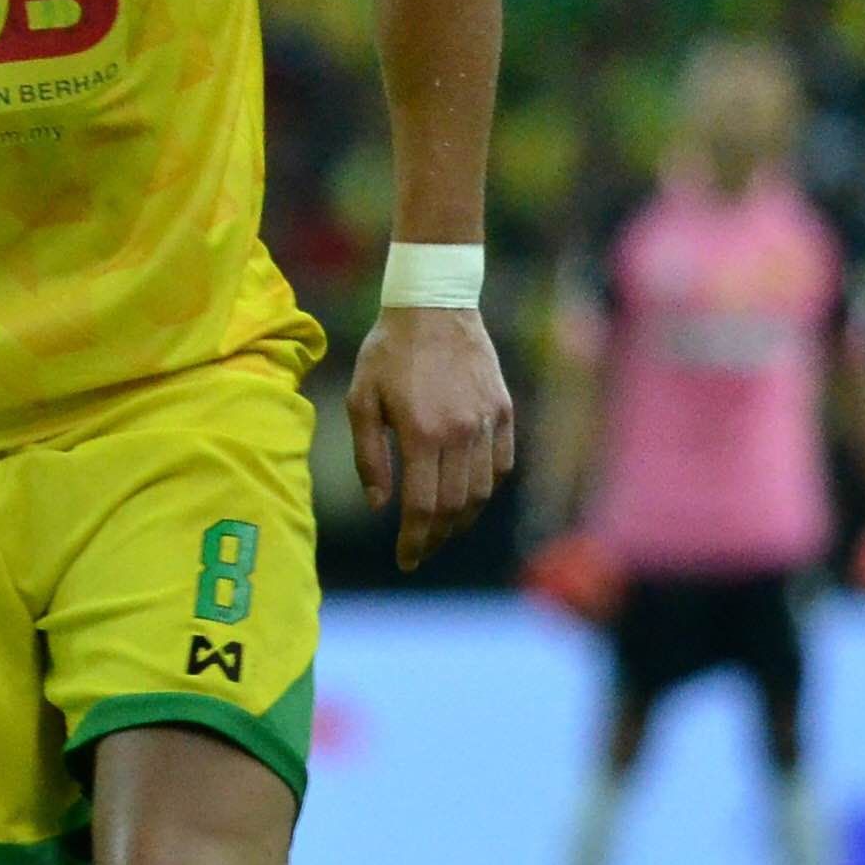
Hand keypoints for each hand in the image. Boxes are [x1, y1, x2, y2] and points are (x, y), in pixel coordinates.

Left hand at [348, 305, 515, 569]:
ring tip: (442, 530)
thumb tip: (379, 506)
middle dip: (437, 537)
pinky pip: (502, 464)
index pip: (423, 507)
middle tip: (421, 550)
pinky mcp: (503, 410)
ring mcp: (487, 421)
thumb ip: (369, 457)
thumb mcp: (362, 399)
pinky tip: (469, 496)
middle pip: (454, 507)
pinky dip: (486, 489)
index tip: (405, 560)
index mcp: (421, 432)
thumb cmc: (388, 352)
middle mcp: (460, 432)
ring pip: (481, 491)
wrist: (434, 303)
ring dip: (462, 520)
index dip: (415, 541)